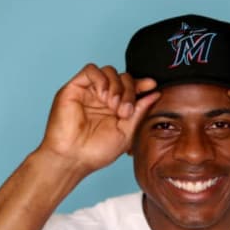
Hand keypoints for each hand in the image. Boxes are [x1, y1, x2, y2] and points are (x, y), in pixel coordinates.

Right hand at [38, 64, 159, 173]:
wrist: (73, 159)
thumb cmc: (97, 151)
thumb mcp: (127, 131)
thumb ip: (140, 111)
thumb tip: (155, 93)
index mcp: (116, 107)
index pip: (131, 87)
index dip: (142, 84)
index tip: (152, 85)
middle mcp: (103, 97)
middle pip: (122, 77)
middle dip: (129, 90)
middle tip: (125, 111)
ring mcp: (89, 92)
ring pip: (109, 71)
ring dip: (116, 86)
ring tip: (113, 106)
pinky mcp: (74, 88)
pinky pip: (90, 70)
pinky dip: (101, 79)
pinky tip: (103, 95)